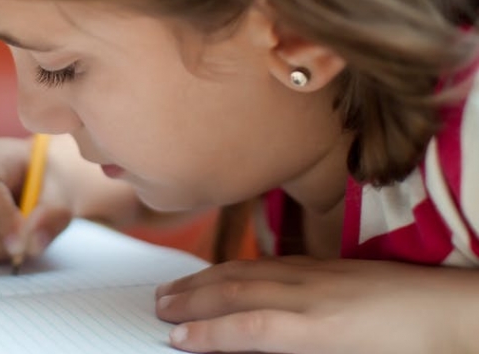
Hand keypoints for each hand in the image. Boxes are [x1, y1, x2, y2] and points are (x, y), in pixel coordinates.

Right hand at [155, 256, 478, 352]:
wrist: (457, 312)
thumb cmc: (416, 350)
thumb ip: (299, 352)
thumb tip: (256, 347)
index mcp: (320, 330)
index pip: (248, 329)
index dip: (208, 335)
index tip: (176, 339)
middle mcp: (311, 295)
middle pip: (237, 291)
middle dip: (192, 299)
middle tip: (158, 306)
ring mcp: (317, 275)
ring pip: (248, 271)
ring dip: (205, 279)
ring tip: (176, 287)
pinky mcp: (326, 266)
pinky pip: (267, 263)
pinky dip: (234, 266)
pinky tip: (223, 271)